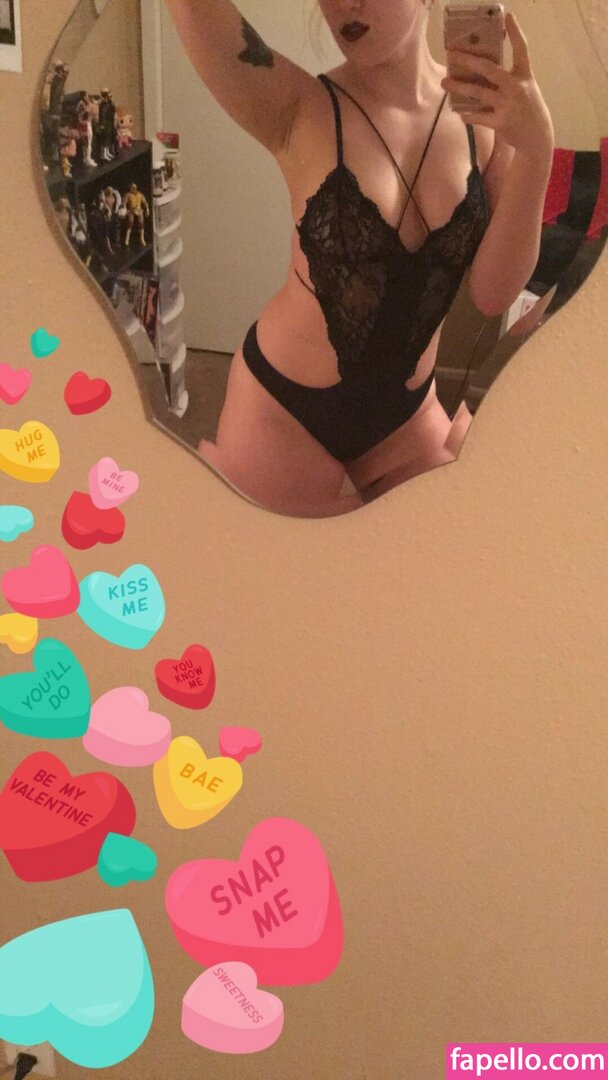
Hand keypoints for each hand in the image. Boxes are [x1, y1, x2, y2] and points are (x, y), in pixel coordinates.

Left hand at [441, 12, 553, 159]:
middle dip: (468, 60)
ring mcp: (507, 105)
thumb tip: (483, 70)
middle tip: (452, 54)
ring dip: (459, 87)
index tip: (508, 16)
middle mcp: (516, 87)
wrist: (537, 136)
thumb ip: (509, 78)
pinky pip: (478, 116)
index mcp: (524, 76)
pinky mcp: (500, 122)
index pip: (522, 49)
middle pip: (489, 69)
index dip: (516, 32)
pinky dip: (467, 115)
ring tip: (445, 83)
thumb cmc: (528, 108)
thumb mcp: (525, 88)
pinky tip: (459, 112)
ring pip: (478, 92)